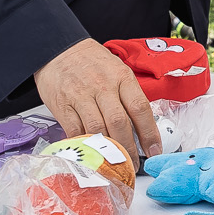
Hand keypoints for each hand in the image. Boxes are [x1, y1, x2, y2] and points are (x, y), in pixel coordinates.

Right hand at [35, 38, 161, 157]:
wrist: (58, 50)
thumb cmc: (91, 62)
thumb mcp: (116, 70)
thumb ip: (128, 95)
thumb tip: (142, 127)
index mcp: (121, 77)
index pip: (140, 108)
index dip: (149, 133)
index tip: (154, 151)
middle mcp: (103, 87)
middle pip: (120, 123)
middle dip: (129, 148)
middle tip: (133, 164)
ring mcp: (81, 96)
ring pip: (98, 129)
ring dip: (108, 151)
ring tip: (114, 163)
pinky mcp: (63, 106)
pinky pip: (75, 131)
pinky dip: (84, 145)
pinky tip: (91, 154)